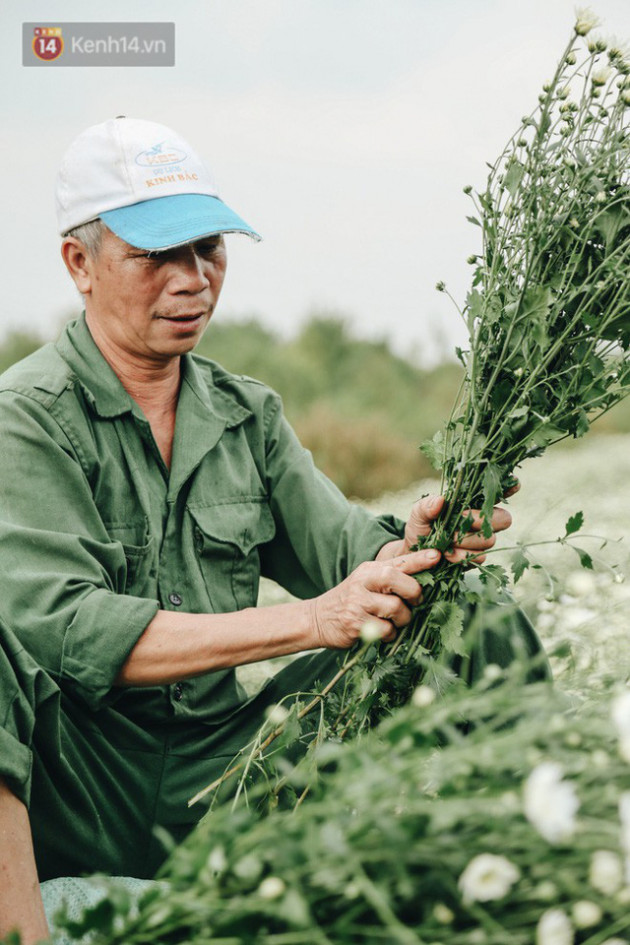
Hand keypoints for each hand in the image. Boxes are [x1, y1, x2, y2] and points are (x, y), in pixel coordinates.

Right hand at [310, 548, 440, 648]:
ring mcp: (359, 603)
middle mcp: (363, 582)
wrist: (317, 618)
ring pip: (397, 609)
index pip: (399, 562)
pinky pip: (387, 630)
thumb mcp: (366, 582)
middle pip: (401, 583)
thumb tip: (424, 581)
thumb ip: (390, 578)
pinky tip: (379, 632)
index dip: (420, 559)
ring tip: (392, 621)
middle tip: (413, 603)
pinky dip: (389, 634)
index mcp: (369, 570)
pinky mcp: (356, 624)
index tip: (437, 556)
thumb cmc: (351, 601)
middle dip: (414, 595)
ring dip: (402, 620)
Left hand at [377, 493, 513, 566]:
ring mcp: (482, 540)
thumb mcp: (419, 513)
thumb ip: (427, 506)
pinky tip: (448, 554)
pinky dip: (461, 556)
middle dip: (482, 520)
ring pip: (489, 540)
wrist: (415, 554)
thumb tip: (440, 500)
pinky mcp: (478, 557)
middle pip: (503, 518)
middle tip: (461, 519)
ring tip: (446, 539)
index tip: (513, 484)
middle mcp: (483, 519)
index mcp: (472, 502)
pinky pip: (479, 557)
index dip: (508, 487)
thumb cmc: (421, 527)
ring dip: (466, 540)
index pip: (497, 492)